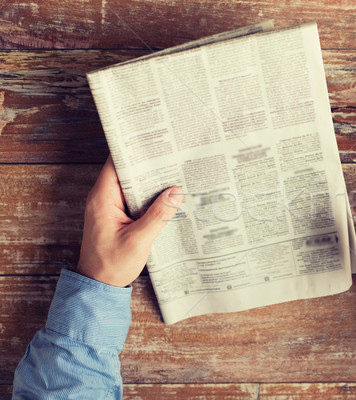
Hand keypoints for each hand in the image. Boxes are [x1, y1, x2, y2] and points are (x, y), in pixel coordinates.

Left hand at [76, 156, 183, 286]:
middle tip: (172, 157)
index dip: (134, 151)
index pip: (116, 164)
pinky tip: (167, 197)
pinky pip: (134, 199)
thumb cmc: (112, 264)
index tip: (154, 143)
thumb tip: (176, 192)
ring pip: (132, 186)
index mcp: (102, 198)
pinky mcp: (117, 216)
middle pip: (126, 172)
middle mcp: (103, 198)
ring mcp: (110, 207)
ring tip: (174, 173)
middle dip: (148, 165)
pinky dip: (149, 197)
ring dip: (151, 182)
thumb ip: (158, 215)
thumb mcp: (139, 240)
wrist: (99, 286)